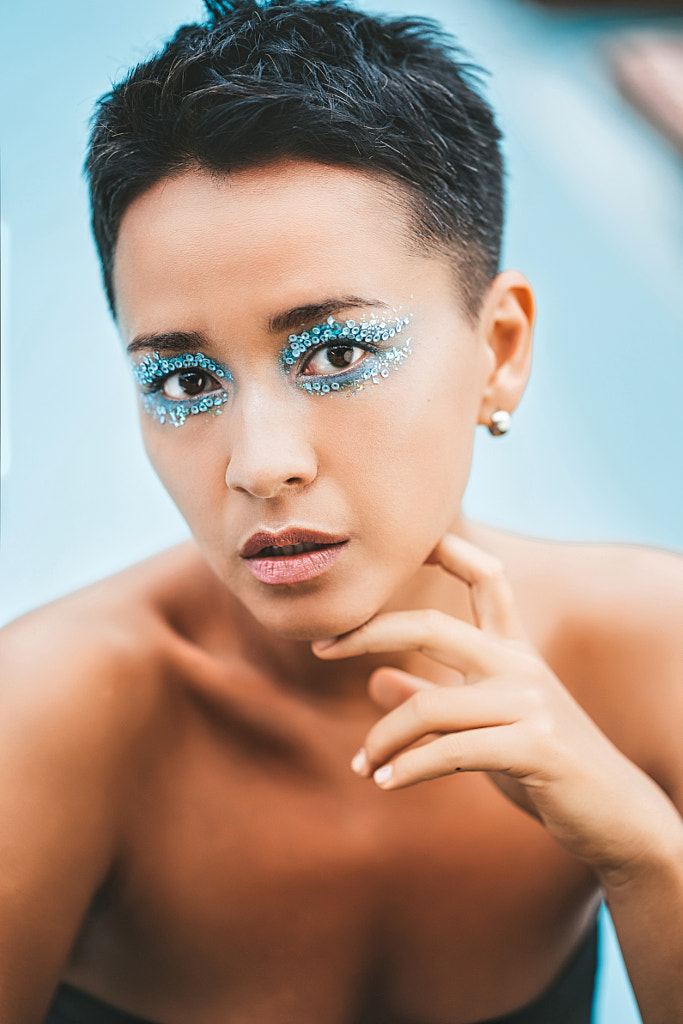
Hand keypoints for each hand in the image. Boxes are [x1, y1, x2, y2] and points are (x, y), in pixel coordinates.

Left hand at [312, 534, 675, 879]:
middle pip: (432, 628)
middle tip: (320, 647)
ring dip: (381, 739)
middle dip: (367, 632)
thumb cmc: (545, 766)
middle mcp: (521, 665)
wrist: (615, 816)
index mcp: (514, 650)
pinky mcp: (535, 747)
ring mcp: (530, 704)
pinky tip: (385, 782)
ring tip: (363, 766)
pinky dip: (407, 768)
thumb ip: (433, 696)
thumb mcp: (487, 723)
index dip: (449, 549)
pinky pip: (449, 751)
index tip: (405, 542)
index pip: (487, 576)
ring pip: (428, 706)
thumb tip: (375, 680)